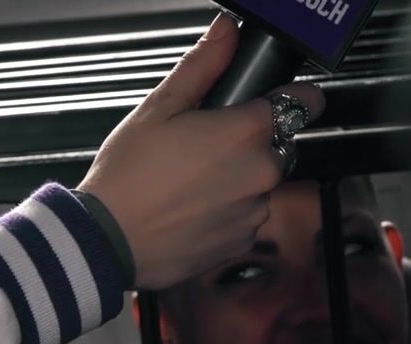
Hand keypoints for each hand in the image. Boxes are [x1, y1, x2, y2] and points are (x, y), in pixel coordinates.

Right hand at [77, 13, 325, 289]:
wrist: (107, 242)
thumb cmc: (128, 176)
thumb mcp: (159, 108)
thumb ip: (203, 65)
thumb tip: (227, 32)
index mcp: (247, 131)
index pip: (302, 102)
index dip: (287, 98)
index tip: (269, 102)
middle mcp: (261, 172)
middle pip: (274, 146)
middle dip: (246, 145)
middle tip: (199, 151)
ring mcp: (253, 211)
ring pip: (257, 184)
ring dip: (234, 182)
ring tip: (187, 186)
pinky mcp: (240, 243)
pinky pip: (242, 219)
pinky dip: (223, 214)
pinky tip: (188, 211)